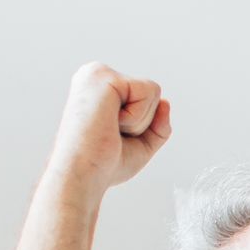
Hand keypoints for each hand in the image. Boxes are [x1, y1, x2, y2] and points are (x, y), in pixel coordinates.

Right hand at [43, 63, 171, 199]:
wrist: (83, 176)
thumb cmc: (103, 165)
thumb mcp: (140, 144)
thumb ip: (157, 125)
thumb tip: (166, 102)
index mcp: (100, 89)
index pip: (146, 98)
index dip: (142, 126)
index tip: (113, 137)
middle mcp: (96, 76)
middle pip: (153, 93)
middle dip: (142, 123)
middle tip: (111, 134)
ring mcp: (98, 73)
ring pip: (153, 91)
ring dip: (139, 121)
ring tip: (108, 128)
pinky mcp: (103, 75)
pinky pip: (149, 91)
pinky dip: (137, 117)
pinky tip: (110, 122)